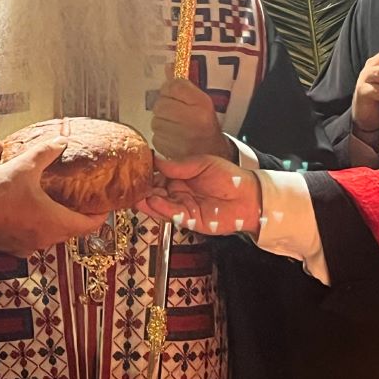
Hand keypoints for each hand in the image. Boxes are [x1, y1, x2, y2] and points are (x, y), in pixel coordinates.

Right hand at [0, 137, 108, 256]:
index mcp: (55, 223)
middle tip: (83, 199)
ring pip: (51, 235)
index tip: (106, 206)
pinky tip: (30, 209)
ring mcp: (27, 246)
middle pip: (71, 231)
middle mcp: (44, 239)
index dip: (101, 215)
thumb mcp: (24, 167)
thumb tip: (61, 141)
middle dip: (79, 216)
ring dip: (57, 220)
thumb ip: (46, 153)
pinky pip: (32, 237)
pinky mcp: (11, 247)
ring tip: (58, 201)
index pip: (90, 225)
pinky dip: (37, 225)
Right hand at [138, 154, 261, 236]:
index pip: (157, 174)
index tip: (134, 169)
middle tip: (130, 185)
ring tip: (137, 194)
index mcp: (179, 176)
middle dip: (142, 189)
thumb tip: (156, 159)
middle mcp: (177, 191)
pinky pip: (170, 214)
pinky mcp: (187, 219)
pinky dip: (160, 209)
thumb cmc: (229, 177)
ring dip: (147, 200)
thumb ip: (178, 165)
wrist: (248, 197)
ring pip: (158, 204)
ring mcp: (181, 206)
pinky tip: (152, 201)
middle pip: (154, 191)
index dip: (145, 173)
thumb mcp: (202, 164)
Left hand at [151, 77, 232, 159]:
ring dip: (162, 121)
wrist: (212, 154)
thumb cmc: (205, 124)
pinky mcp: (169, 151)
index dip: (171, 89)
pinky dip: (161, 135)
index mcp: (202, 105)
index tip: (176, 95)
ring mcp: (179, 138)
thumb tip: (168, 66)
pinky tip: (174, 138)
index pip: (174, 86)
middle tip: (176, 112)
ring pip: (155, 120)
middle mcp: (192, 120)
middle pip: (161, 103)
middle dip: (165, 106)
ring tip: (176, 126)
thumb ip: (183, 84)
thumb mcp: (200, 101)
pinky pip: (155, 136)